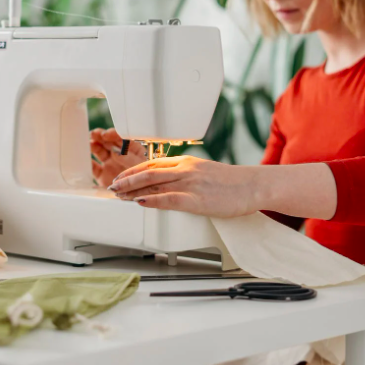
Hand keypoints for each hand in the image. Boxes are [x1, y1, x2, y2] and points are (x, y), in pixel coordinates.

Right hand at [90, 128, 145, 187]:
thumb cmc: (145, 179)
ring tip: (90, 143)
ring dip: (93, 146)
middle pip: (108, 142)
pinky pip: (93, 167)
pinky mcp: (102, 175)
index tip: (106, 134)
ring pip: (99, 152)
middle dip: (100, 136)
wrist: (140, 198)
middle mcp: (119, 154)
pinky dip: (88, 163)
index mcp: (132, 149)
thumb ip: (128, 157)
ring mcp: (110, 164)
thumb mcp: (140, 166)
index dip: (112, 134)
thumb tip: (114, 149)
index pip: (121, 138)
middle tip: (94, 134)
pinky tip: (85, 159)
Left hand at [107, 155, 261, 217]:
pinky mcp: (197, 200)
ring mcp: (190, 183)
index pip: (152, 163)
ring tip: (119, 196)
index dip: (133, 170)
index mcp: (187, 162)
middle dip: (126, 180)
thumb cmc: (233, 183)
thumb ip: (187, 175)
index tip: (121, 177)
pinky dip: (151, 200)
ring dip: (132, 190)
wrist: (253, 185)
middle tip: (112, 187)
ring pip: (153, 183)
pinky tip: (139, 203)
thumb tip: (171, 184)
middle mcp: (185, 169)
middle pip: (148, 172)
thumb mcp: (206, 172)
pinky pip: (169, 199)